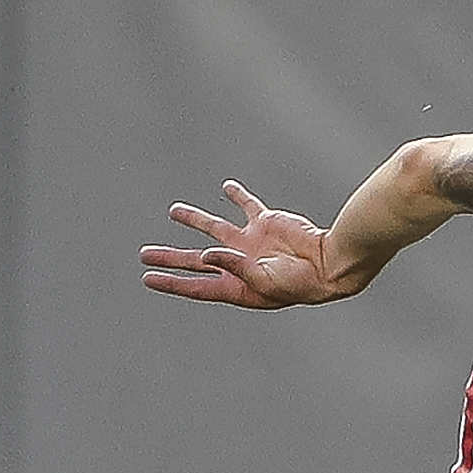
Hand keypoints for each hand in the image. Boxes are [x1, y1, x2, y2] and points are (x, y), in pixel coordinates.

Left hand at [140, 182, 356, 308]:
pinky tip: (225, 187)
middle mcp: (238, 264)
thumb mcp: (264, 281)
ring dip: (194, 219)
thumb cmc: (299, 282)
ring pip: (214, 228)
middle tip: (144, 254)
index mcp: (236, 285)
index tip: (147, 277)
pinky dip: (236, 195)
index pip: (195, 284)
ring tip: (174, 211)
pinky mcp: (265, 223)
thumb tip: (205, 253)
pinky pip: (246, 205)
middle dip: (170, 257)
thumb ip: (234, 266)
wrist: (328, 263)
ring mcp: (250, 242)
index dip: (170, 281)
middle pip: (195, 259)